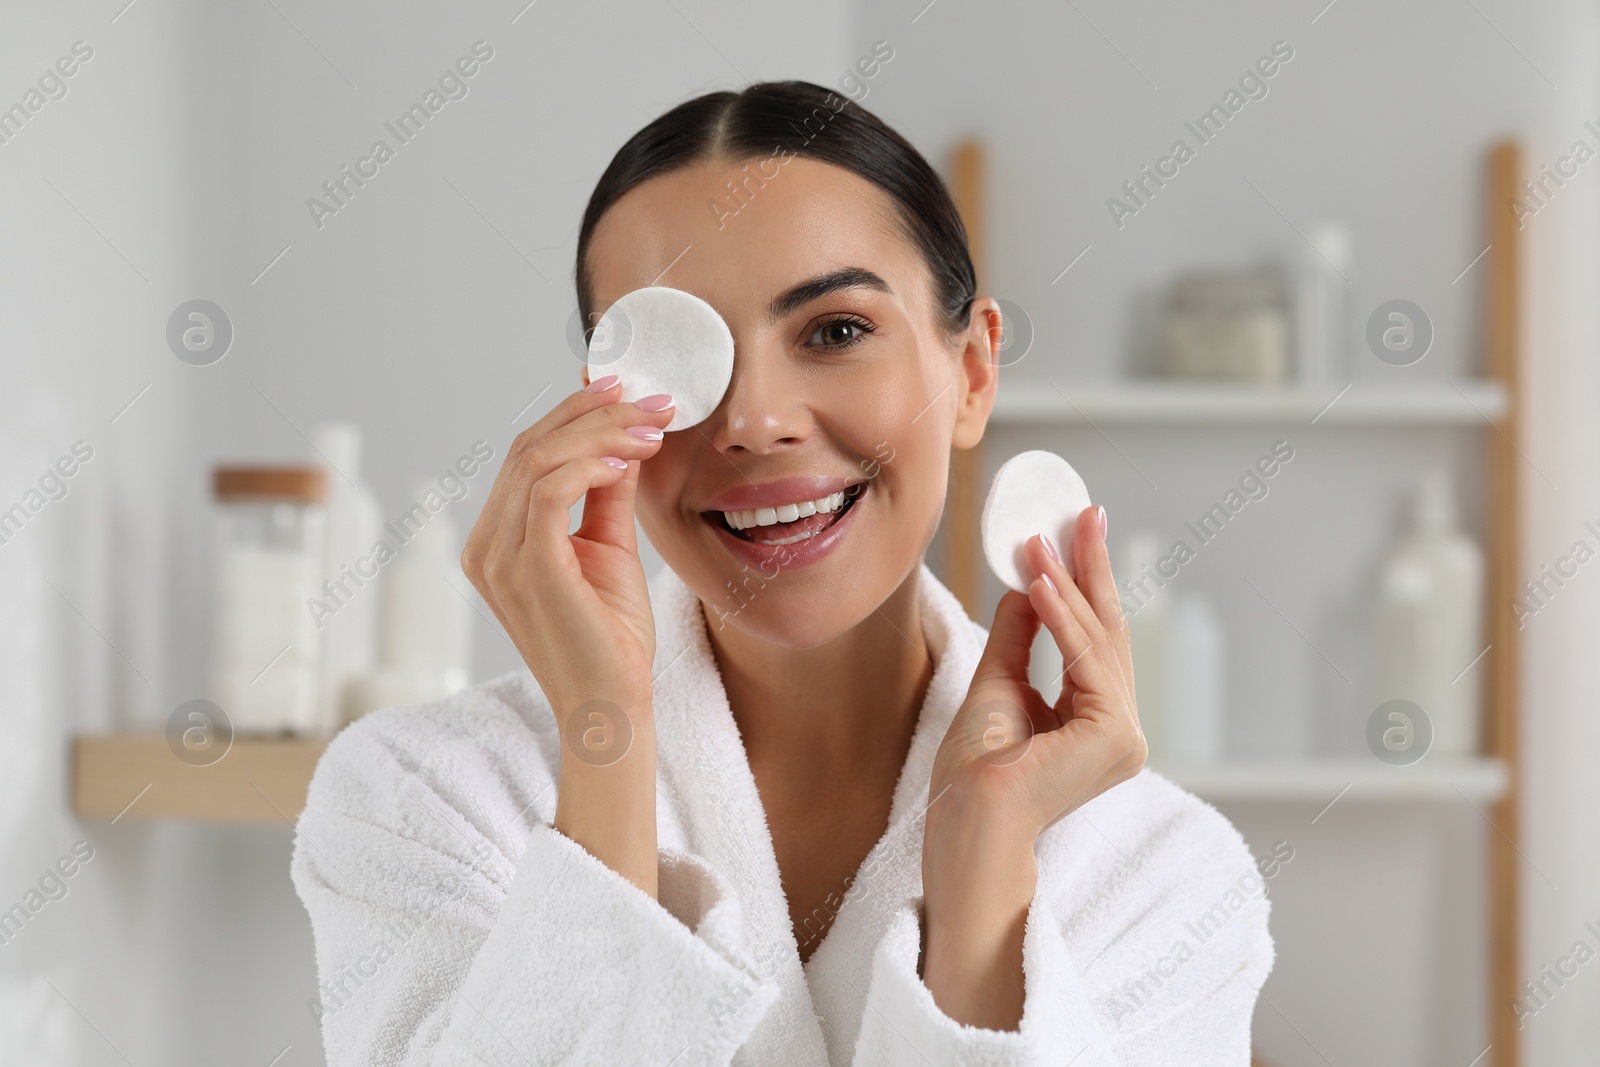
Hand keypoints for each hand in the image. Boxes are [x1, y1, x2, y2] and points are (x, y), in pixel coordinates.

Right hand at [461, 377, 673, 715]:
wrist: (612, 706)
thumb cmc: (611, 638)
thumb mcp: (610, 547)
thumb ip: (608, 492)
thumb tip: (623, 436)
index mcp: (496, 541)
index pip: (527, 455)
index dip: (574, 415)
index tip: (626, 390)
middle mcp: (486, 546)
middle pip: (530, 447)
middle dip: (593, 412)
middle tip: (648, 397)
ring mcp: (499, 558)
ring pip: (539, 460)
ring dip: (602, 432)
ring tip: (653, 426)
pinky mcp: (528, 568)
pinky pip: (551, 491)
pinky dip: (590, 464)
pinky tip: (628, 459)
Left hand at [919, 504, 1141, 1027]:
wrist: (965, 820)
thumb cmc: (973, 772)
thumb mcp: (997, 682)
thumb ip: (1021, 636)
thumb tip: (1031, 584)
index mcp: (1097, 723)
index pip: (1095, 639)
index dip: (1087, 582)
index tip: (1077, 530)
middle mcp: (1121, 732)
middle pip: (1106, 632)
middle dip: (1091, 568)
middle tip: (1082, 512)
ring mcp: (1125, 739)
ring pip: (1098, 641)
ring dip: (1069, 583)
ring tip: (1044, 538)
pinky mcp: (1114, 739)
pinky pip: (1087, 662)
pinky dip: (1064, 617)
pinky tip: (1044, 579)